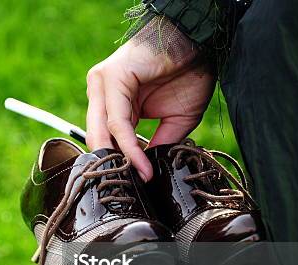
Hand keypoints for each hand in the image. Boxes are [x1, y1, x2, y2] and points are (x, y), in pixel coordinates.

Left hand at [85, 18, 215, 180]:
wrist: (200, 41)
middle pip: (96, 137)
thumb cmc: (188, 74)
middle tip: (125, 189)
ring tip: (134, 180)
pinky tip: (142, 163)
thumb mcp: (174, 121)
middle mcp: (101, 92)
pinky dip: (130, 147)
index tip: (131, 186)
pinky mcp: (112, 79)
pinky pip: (117, 123)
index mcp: (111, 101)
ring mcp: (102, 84)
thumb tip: (145, 172)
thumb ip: (156, 144)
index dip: (116, 163)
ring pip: (102, 132)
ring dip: (118, 160)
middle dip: (110, 165)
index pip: (103, 138)